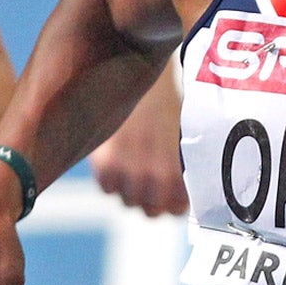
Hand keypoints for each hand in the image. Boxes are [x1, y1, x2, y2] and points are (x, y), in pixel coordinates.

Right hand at [91, 72, 187, 215]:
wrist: (138, 72)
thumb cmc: (165, 104)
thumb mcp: (182, 137)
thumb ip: (179, 169)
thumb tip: (179, 197)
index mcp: (178, 173)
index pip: (175, 210)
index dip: (174, 203)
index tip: (173, 193)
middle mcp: (153, 179)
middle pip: (150, 212)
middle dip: (153, 200)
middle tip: (152, 181)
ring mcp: (127, 174)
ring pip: (128, 202)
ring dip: (131, 190)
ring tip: (135, 166)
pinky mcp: (103, 165)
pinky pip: (107, 188)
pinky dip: (111, 178)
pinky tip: (118, 157)